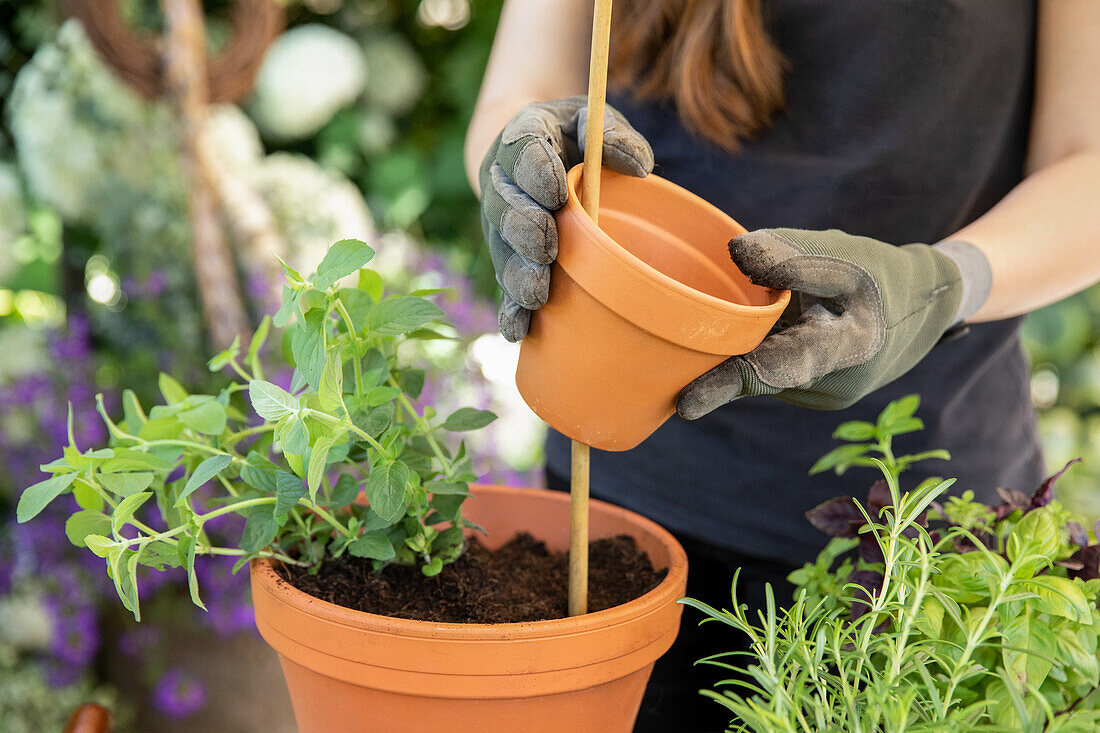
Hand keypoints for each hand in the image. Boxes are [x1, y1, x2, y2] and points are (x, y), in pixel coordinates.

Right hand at [478, 96, 652, 340]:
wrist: (529, 152)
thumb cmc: (574, 137)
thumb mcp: (592, 121)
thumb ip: (615, 135)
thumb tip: (642, 168)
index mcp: (522, 137)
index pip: (522, 149)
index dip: (535, 169)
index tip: (555, 190)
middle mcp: (502, 182)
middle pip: (505, 206)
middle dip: (524, 228)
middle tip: (547, 246)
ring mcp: (500, 225)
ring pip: (503, 251)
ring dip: (518, 275)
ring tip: (537, 293)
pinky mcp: (506, 258)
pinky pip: (504, 285)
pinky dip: (511, 310)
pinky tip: (519, 330)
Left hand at [677, 229, 991, 415]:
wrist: (930, 303)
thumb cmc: (883, 273)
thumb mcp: (846, 255)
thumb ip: (793, 255)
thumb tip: (736, 252)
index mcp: (845, 352)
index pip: (774, 370)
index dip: (726, 384)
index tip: (685, 405)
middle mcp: (832, 386)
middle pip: (760, 371)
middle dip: (724, 359)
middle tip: (688, 353)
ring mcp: (823, 395)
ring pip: (766, 368)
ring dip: (750, 344)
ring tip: (777, 310)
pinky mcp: (815, 390)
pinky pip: (776, 368)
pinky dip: (762, 347)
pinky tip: (774, 324)